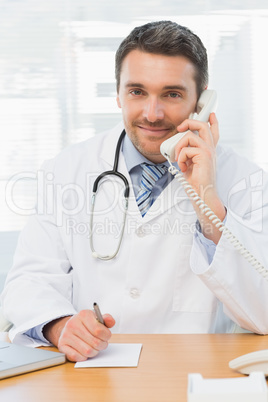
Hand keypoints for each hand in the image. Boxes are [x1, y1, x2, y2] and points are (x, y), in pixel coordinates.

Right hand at [43, 310, 115, 361]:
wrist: (70, 326)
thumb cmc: (86, 324)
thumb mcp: (97, 318)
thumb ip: (106, 319)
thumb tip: (111, 321)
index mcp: (83, 314)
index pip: (99, 330)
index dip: (106, 336)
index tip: (106, 336)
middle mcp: (73, 324)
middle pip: (94, 342)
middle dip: (102, 345)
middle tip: (102, 343)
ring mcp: (66, 335)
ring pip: (87, 351)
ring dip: (94, 352)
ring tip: (94, 347)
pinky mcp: (61, 345)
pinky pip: (76, 356)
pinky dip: (83, 357)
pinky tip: (84, 351)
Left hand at [174, 113, 225, 242]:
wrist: (201, 195)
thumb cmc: (195, 183)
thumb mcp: (189, 164)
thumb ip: (187, 154)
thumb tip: (177, 147)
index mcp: (208, 151)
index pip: (214, 132)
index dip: (213, 122)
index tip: (211, 115)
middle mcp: (210, 149)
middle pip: (203, 126)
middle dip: (189, 122)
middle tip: (180, 127)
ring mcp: (208, 151)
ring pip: (190, 136)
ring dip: (179, 147)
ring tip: (178, 159)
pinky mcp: (204, 155)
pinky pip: (186, 149)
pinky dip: (180, 159)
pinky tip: (183, 168)